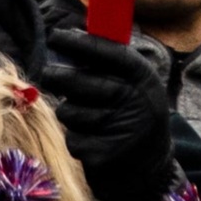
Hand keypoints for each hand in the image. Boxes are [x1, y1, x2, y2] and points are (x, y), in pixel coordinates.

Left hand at [35, 27, 176, 200]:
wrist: (152, 166)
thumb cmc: (135, 112)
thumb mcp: (135, 82)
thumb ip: (108, 59)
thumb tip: (71, 34)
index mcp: (142, 77)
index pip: (107, 52)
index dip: (78, 43)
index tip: (55, 35)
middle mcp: (133, 101)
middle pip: (77, 82)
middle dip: (57, 76)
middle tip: (49, 73)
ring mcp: (120, 130)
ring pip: (68, 111)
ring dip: (69, 112)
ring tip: (86, 115)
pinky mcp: (104, 156)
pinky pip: (72, 139)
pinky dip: (76, 138)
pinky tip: (92, 139)